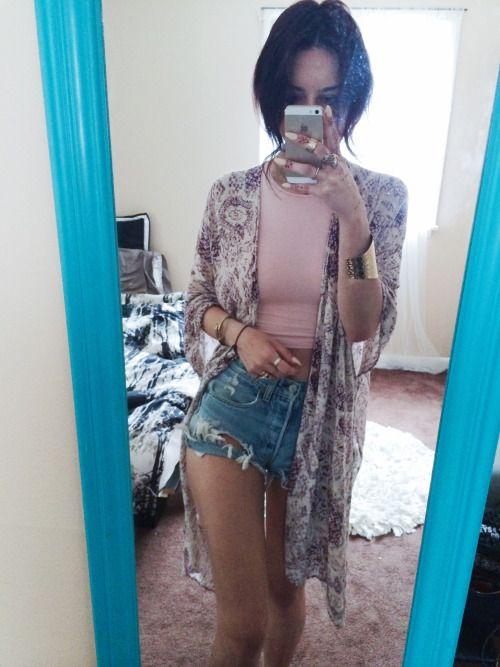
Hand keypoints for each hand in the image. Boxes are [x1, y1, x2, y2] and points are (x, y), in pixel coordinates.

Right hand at [235, 327, 302, 379]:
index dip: (293, 370)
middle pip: (279, 374)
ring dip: (276, 373)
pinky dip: (267, 373)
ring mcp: (256, 368)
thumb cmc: (258, 337)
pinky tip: (266, 365)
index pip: (285, 369)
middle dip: (285, 372)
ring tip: (276, 365)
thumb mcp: (274, 342)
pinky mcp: (251, 371)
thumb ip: (286, 353)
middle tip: (288, 366)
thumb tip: (297, 363)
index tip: (296, 369)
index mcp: (270, 355)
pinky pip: (263, 376)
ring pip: (272, 377)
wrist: (241, 338)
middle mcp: (262, 363)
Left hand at [274, 104, 365, 222]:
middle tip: (289, 134)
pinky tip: (284, 183)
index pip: (334, 136)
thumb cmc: (341, 183)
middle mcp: (335, 166)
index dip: (330, 122)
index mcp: (338, 157)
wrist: (351, 205)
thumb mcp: (339, 167)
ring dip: (292, 163)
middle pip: (320, 149)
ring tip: (278, 158)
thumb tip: (308, 145)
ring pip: (310, 168)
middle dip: (304, 141)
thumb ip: (327, 156)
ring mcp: (330, 179)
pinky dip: (294, 186)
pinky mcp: (324, 192)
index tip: (325, 108)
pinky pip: (306, 188)